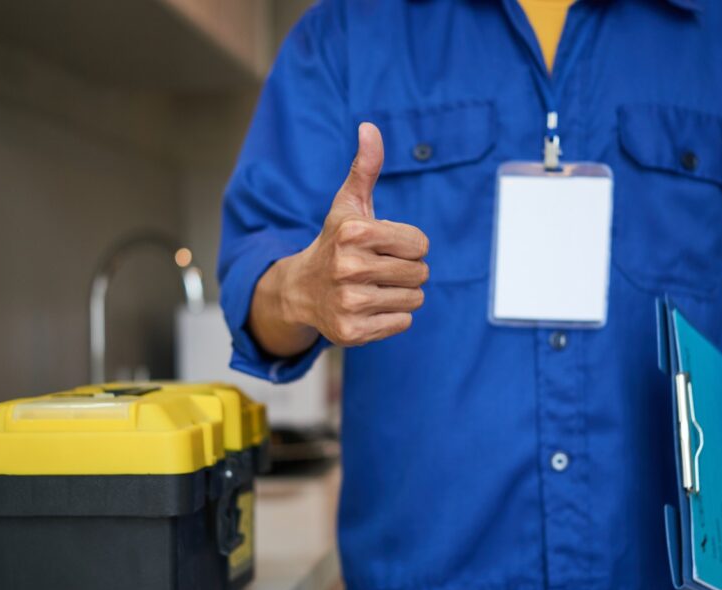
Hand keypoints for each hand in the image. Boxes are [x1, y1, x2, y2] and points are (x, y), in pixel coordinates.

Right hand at [248, 122, 429, 355]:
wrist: (301, 290)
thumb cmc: (335, 242)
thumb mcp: (348, 204)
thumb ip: (365, 167)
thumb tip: (369, 127)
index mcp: (354, 232)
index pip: (420, 244)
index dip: (409, 245)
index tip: (384, 246)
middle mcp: (348, 267)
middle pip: (420, 273)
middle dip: (406, 270)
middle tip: (379, 269)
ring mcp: (349, 302)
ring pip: (415, 299)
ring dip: (402, 294)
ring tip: (374, 287)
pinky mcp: (352, 332)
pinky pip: (402, 323)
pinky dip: (392, 316)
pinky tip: (369, 306)